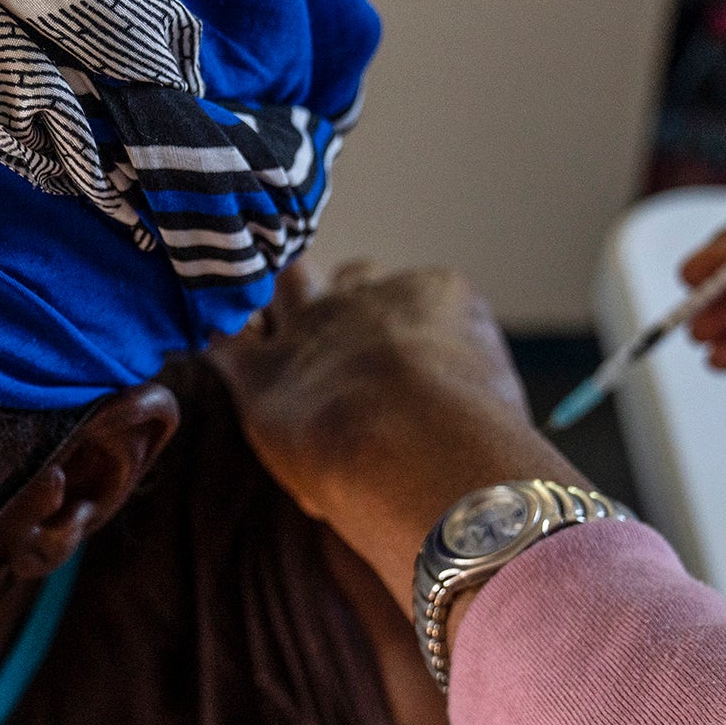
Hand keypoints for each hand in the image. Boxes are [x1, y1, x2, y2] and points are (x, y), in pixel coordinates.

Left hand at [209, 257, 581, 608]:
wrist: (419, 448)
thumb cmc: (479, 440)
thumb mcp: (505, 403)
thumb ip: (481, 394)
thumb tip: (487, 430)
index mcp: (434, 295)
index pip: (412, 293)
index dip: (404, 326)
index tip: (406, 359)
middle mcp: (368, 299)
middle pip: (349, 276)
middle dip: (345, 298)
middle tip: (345, 338)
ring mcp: (310, 329)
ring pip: (288, 287)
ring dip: (285, 304)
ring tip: (280, 328)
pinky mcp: (261, 373)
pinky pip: (226, 339)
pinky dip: (224, 342)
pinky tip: (220, 350)